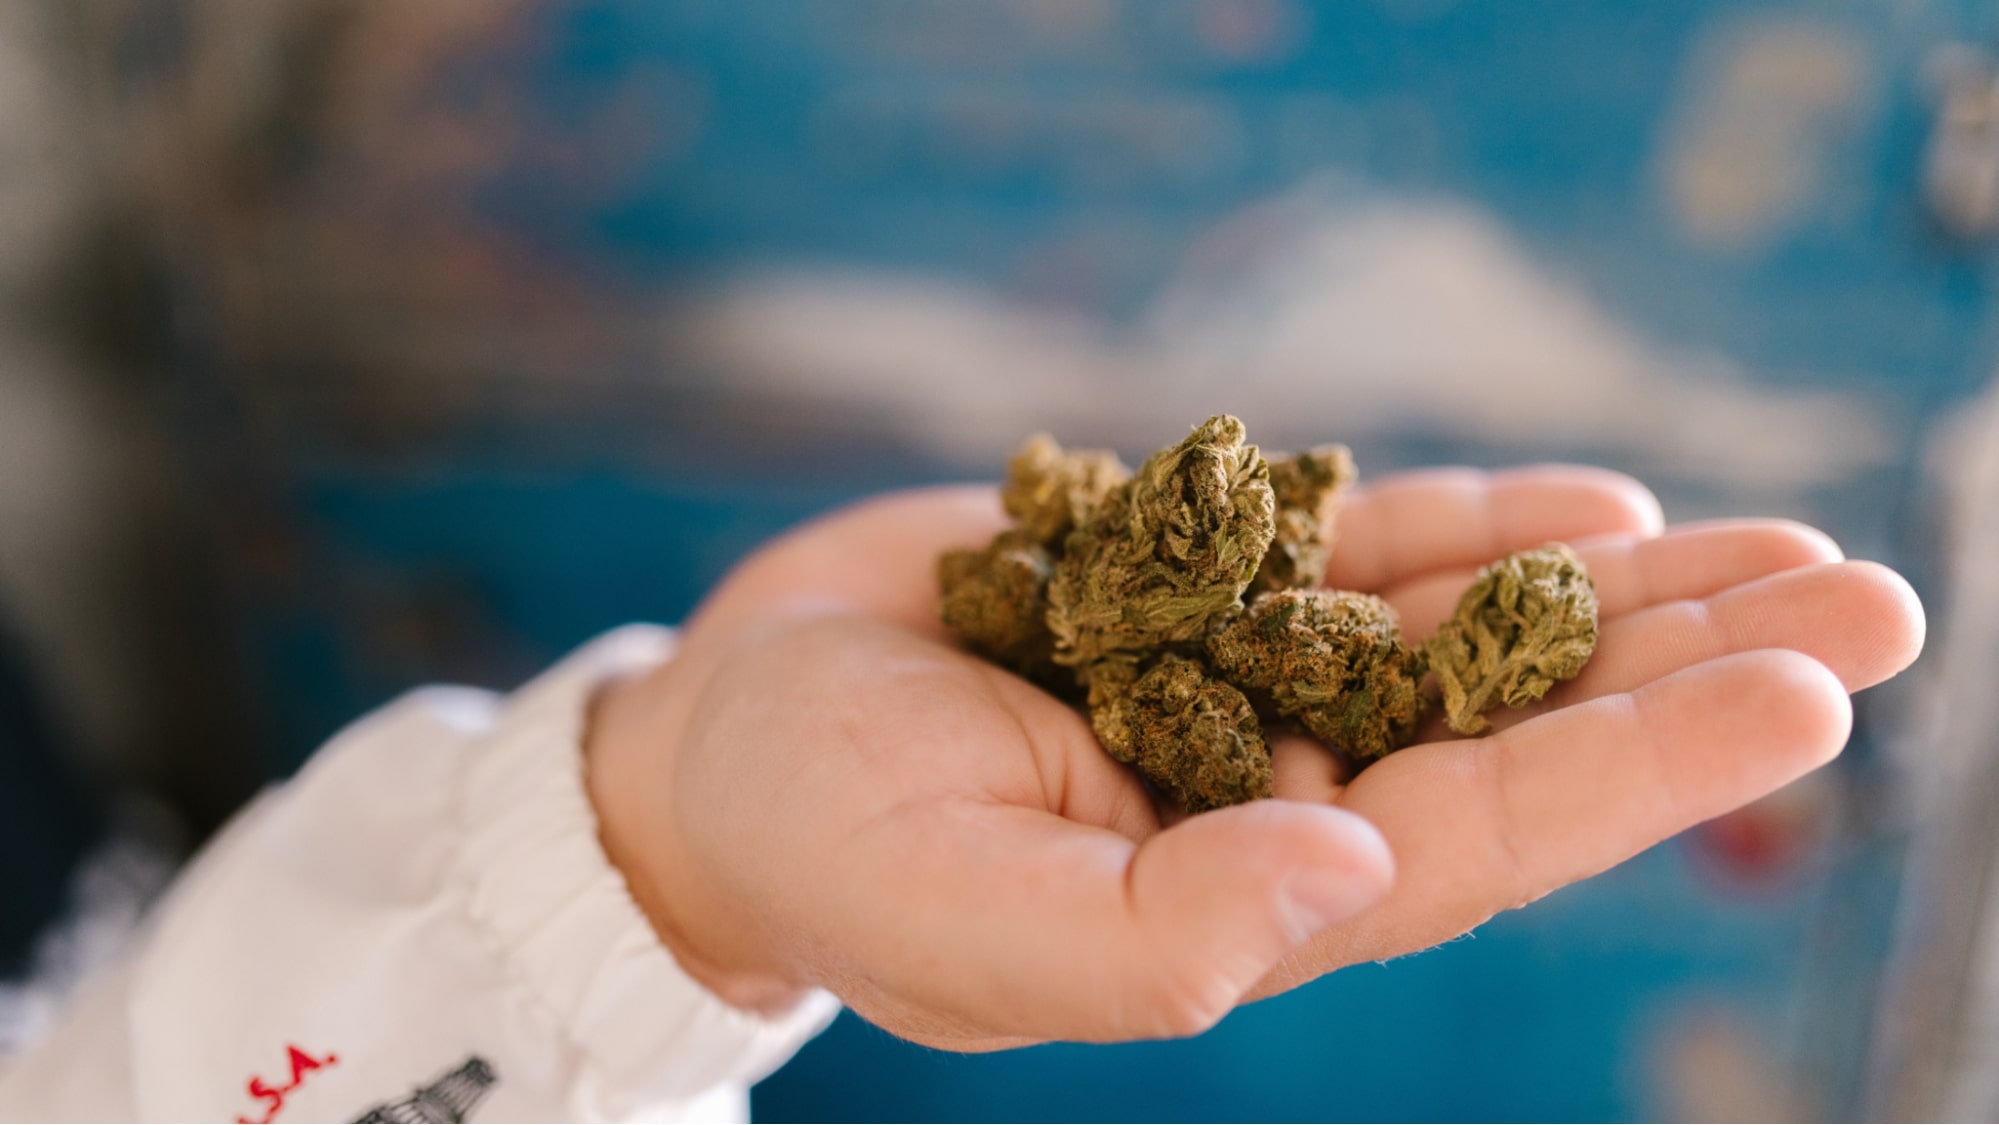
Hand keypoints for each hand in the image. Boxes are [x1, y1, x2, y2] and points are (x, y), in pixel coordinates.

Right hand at [584, 469, 1923, 1048]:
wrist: (722, 730)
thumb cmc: (821, 843)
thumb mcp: (958, 914)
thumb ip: (1150, 933)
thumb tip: (1357, 874)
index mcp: (1248, 894)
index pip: (1482, 837)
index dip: (1640, 767)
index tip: (1803, 693)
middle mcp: (1276, 785)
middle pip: (1521, 724)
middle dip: (1690, 665)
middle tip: (1872, 600)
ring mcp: (1246, 676)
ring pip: (1470, 624)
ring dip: (1625, 583)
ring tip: (1790, 542)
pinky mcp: (1197, 577)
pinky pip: (1363, 544)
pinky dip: (1474, 517)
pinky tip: (1596, 496)